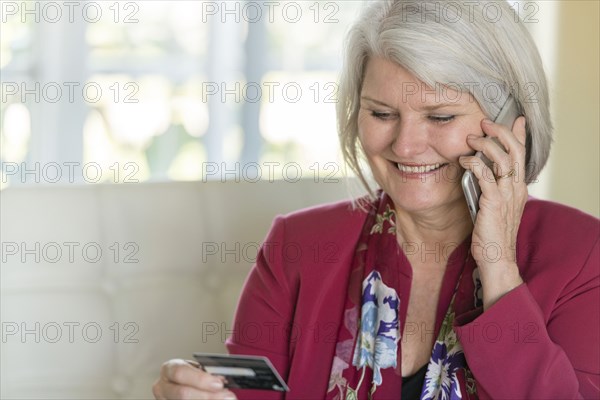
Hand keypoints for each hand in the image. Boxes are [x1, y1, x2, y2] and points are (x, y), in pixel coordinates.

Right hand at [152, 359, 236, 399]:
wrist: (182, 385)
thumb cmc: (191, 376)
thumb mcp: (197, 370)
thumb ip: (207, 373)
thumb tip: (222, 379)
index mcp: (169, 369)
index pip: (181, 372)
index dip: (200, 379)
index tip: (219, 384)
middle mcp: (163, 387)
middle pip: (183, 394)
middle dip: (208, 396)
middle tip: (228, 396)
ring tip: (226, 399)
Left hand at [459, 116, 527, 308]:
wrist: (496, 258)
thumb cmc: (491, 233)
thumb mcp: (493, 205)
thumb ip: (490, 186)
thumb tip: (481, 169)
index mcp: (517, 187)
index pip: (522, 154)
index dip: (520, 135)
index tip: (516, 120)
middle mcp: (516, 188)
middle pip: (515, 150)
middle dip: (501, 132)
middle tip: (484, 124)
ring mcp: (506, 194)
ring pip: (502, 158)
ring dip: (485, 144)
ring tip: (470, 140)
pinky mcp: (493, 202)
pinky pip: (485, 175)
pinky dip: (474, 163)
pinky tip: (464, 160)